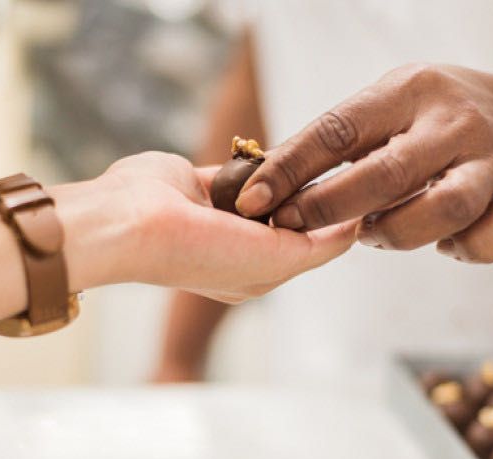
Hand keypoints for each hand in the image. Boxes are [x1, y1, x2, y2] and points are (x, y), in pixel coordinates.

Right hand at [92, 151, 356, 302]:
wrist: (135, 223)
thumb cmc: (201, 253)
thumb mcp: (275, 261)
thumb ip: (319, 247)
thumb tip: (355, 228)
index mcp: (258, 274)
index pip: (311, 245)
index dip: (335, 221)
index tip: (358, 195)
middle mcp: (240, 245)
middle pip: (293, 214)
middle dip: (309, 195)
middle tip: (330, 172)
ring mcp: (221, 214)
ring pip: (271, 188)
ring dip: (286, 175)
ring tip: (304, 160)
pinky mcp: (204, 183)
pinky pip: (243, 167)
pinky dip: (258, 159)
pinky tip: (271, 151)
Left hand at [234, 64, 492, 262]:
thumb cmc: (425, 119)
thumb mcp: (382, 108)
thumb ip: (333, 143)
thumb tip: (258, 187)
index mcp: (409, 91)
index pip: (340, 129)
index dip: (290, 167)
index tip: (251, 200)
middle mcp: (454, 123)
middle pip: (389, 174)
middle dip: (331, 208)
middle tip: (293, 225)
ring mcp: (490, 161)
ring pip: (447, 209)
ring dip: (397, 232)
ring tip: (371, 232)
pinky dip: (470, 249)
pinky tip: (445, 244)